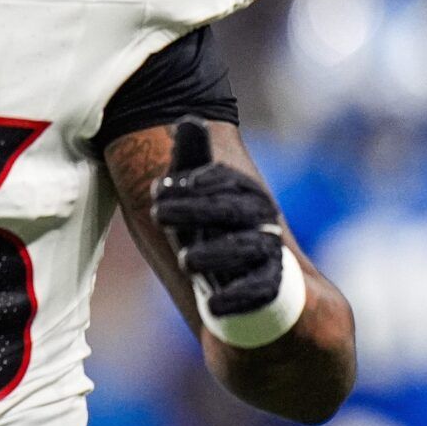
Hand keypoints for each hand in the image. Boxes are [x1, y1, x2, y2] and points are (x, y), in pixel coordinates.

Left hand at [152, 117, 284, 316]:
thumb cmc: (215, 227)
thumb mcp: (200, 196)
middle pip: (230, 211)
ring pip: (244, 249)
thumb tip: (188, 119)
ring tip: (186, 261)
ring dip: (213, 254)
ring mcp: (267, 253)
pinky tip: (212, 305)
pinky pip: (259, 291)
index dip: (194, 182)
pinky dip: (235, 298)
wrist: (253, 281)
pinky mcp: (270, 286)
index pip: (223, 181)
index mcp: (244, 194)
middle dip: (194, 212)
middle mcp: (260, 220)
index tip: (159, 187)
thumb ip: (194, 161)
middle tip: (156, 213)